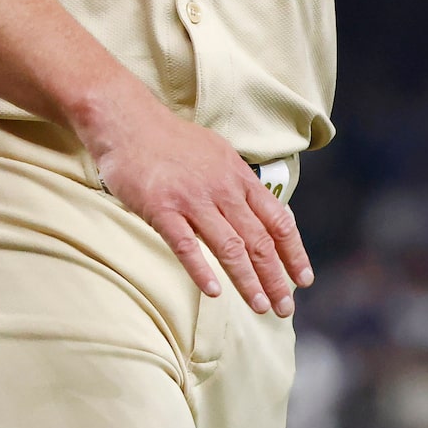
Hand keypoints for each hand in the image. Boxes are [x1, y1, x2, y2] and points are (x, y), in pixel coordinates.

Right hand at [78, 85, 310, 316]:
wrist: (125, 119)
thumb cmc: (168, 138)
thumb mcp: (216, 152)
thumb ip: (236, 182)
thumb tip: (256, 209)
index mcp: (238, 176)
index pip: (278, 220)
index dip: (294, 253)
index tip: (303, 280)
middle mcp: (221, 189)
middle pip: (259, 241)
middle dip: (276, 278)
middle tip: (285, 308)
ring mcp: (191, 199)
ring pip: (230, 247)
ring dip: (248, 281)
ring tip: (260, 306)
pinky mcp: (161, 207)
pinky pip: (186, 245)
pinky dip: (202, 270)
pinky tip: (214, 292)